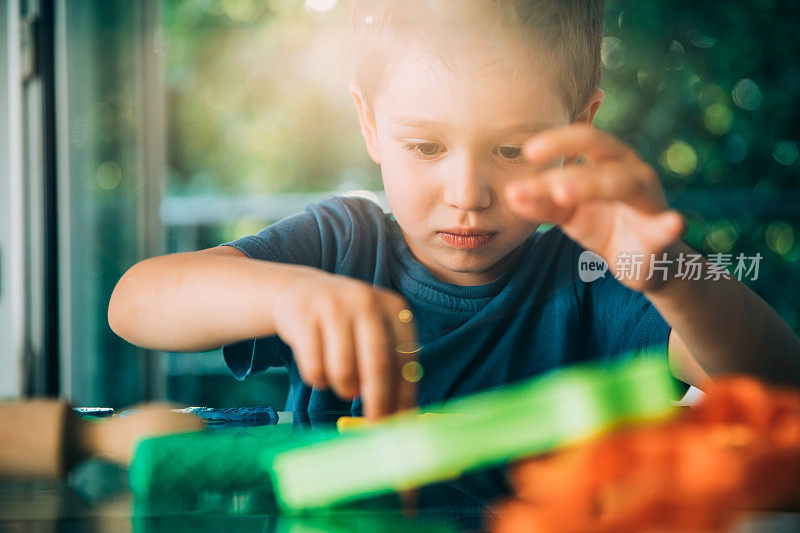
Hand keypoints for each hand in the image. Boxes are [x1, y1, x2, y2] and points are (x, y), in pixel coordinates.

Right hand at [270, 267, 418, 420]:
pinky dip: (318, 380)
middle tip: (375, 424)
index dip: (404, 394)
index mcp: (394, 308)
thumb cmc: (346, 323)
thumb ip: (389, 365)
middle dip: (378, 401)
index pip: (406, 358)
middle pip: (377, 364)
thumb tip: (401, 415)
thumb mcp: (374, 331)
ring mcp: (334, 306)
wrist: (301, 291)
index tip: (401, 420)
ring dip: (344, 389)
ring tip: (343, 386)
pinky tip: (319, 370)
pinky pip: (314, 368)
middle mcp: (367, 302)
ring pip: (344, 370)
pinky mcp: (304, 316)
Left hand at [505, 124, 685, 291]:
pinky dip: (671, 225)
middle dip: (567, 149)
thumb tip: (510, 194)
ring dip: (592, 185)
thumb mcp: (568, 215)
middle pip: (602, 148)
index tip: (526, 150)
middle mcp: (631, 171)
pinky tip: (675, 222)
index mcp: (609, 161)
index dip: (557, 140)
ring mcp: (650, 199)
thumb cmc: (604, 227)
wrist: (643, 263)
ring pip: (624, 184)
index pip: (582, 139)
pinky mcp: (662, 233)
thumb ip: (543, 204)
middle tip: (531, 154)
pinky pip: (668, 227)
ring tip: (562, 192)